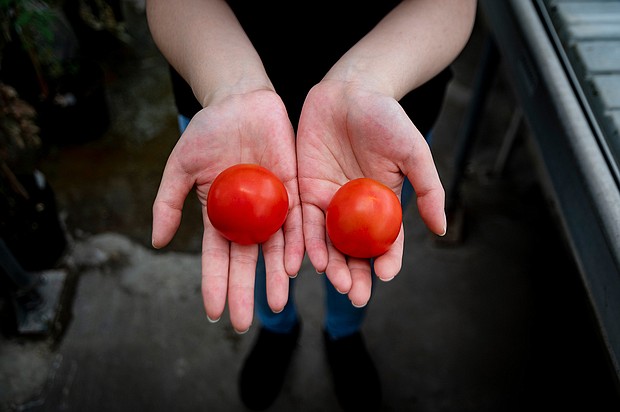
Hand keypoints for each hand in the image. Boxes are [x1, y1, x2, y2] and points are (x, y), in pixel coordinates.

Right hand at [152, 89, 303, 332]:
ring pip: (276, 249)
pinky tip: (296, 266)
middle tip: (241, 323)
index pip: (215, 258)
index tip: (212, 312)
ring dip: (275, 278)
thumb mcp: (179, 166)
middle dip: (244, 292)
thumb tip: (156, 242)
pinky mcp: (294, 189)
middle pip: (246, 261)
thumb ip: (168, 203)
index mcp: (220, 216)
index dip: (214, 284)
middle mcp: (248, 218)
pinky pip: (298, 221)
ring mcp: (272, 206)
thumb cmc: (208, 131)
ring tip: (276, 304)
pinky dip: (298, 244)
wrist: (240, 101)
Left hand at [296, 79, 445, 306]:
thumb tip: (441, 229)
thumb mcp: (414, 152)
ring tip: (334, 283)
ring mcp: (329, 203)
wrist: (349, 91)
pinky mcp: (304, 191)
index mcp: (384, 205)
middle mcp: (356, 210)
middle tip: (355, 295)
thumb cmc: (386, 118)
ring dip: (331, 265)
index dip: (388, 260)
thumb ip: (428, 189)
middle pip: (355, 250)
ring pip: (329, 243)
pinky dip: (305, 242)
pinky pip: (302, 222)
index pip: (387, 241)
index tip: (386, 275)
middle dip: (355, 275)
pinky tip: (306, 260)